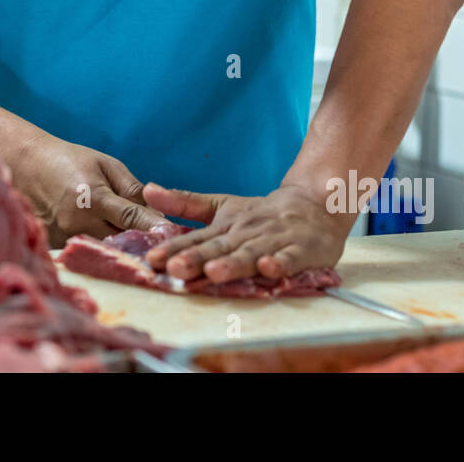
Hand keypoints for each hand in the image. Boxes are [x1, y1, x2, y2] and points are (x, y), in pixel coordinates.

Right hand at [8, 135, 167, 246]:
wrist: (26, 164)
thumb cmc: (70, 160)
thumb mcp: (105, 164)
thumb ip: (132, 189)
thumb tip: (158, 214)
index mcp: (93, 197)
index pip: (132, 218)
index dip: (155, 228)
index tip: (175, 237)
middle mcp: (78, 221)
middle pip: (121, 242)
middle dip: (144, 245)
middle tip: (168, 249)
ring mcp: (64, 237)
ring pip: (105, 253)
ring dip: (125, 253)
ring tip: (146, 254)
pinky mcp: (54, 246)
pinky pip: (86, 254)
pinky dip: (103, 254)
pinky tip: (116, 254)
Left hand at [142, 183, 349, 282]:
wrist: (316, 202)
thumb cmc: (263, 213)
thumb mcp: (222, 205)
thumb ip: (185, 203)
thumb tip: (146, 190)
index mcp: (227, 226)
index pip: (196, 239)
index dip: (174, 248)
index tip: (152, 258)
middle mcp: (247, 233)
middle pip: (219, 248)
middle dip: (197, 259)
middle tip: (175, 269)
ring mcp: (274, 240)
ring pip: (251, 254)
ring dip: (233, 263)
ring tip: (214, 272)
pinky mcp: (302, 250)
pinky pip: (290, 258)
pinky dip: (281, 263)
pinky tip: (269, 269)